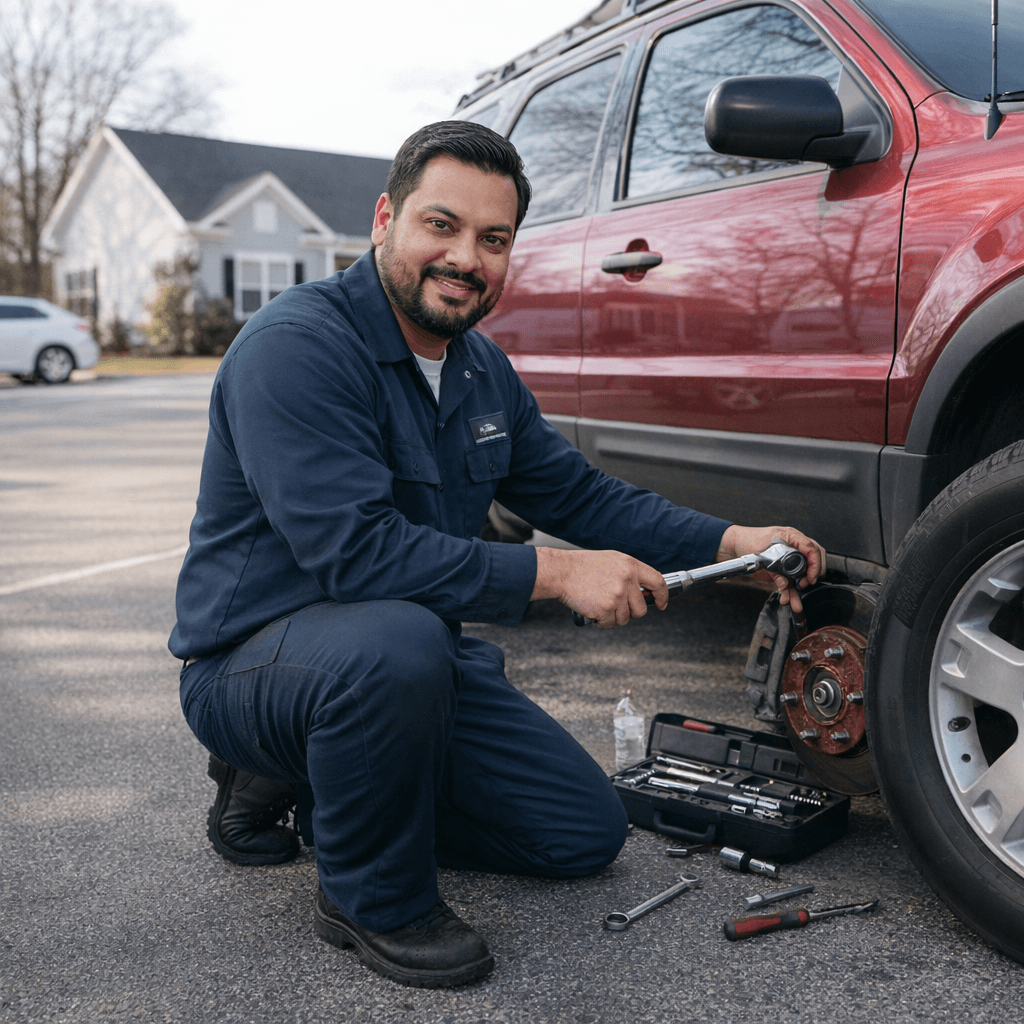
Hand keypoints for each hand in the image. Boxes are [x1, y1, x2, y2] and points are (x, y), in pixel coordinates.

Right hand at [532, 547, 667, 627]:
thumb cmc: (583, 566)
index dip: (662, 596)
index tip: (660, 603)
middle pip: (641, 609)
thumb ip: (630, 573)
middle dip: (630, 612)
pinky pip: (609, 623)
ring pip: (625, 618)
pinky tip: (592, 609)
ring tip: (599, 603)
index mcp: (631, 566)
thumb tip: (644, 591)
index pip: (658, 582)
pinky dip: (601, 621)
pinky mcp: (606, 608)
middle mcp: (627, 580)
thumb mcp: (612, 561)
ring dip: (613, 617)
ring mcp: (617, 595)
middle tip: (616, 606)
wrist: (562, 572)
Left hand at [716, 525, 825, 614]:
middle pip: (812, 561)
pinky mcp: (782, 571)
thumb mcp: (763, 552)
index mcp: (792, 537)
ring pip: (800, 576)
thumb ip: (776, 569)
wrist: (735, 546)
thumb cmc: (748, 540)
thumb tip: (785, 583)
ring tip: (796, 603)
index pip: (811, 548)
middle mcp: (793, 548)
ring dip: (799, 591)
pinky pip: (789, 582)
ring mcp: (788, 560)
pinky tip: (786, 599)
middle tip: (805, 584)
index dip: (815, 563)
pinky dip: (788, 592)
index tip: (811, 576)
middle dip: (811, 576)